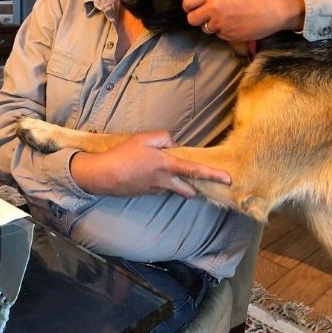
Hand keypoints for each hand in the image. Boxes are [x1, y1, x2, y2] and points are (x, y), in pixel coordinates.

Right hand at [69, 131, 231, 198]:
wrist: (104, 175)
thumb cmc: (123, 155)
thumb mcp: (145, 138)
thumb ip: (164, 138)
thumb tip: (174, 145)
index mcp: (167, 166)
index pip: (195, 171)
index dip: (213, 175)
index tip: (228, 179)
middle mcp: (165, 182)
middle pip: (188, 190)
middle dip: (195, 188)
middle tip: (195, 180)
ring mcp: (155, 190)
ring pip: (173, 188)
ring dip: (173, 182)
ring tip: (159, 169)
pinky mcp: (146, 194)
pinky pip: (159, 187)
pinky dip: (159, 181)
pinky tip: (146, 172)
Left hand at [182, 0, 305, 40]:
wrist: (275, 6)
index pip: (188, 2)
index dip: (189, 6)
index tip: (192, 7)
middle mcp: (214, 9)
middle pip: (191, 19)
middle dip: (197, 17)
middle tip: (205, 15)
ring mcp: (221, 24)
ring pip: (206, 29)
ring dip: (212, 24)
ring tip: (227, 17)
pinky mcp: (229, 36)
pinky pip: (220, 35)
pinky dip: (225, 31)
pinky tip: (236, 23)